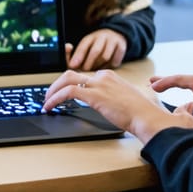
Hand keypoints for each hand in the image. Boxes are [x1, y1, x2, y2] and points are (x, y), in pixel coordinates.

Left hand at [43, 69, 192, 142]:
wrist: (146, 117)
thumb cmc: (140, 113)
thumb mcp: (125, 99)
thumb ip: (113, 97)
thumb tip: (106, 104)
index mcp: (109, 76)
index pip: (82, 76)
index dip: (68, 84)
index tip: (61, 93)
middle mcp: (102, 76)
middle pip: (70, 74)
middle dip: (56, 85)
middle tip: (48, 96)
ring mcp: (98, 84)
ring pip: (66, 80)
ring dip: (52, 91)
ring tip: (46, 103)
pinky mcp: (94, 94)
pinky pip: (68, 92)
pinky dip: (55, 98)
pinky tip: (50, 107)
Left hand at [68, 29, 127, 69]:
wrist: (116, 36)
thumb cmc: (97, 47)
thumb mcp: (87, 47)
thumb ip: (77, 56)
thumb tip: (72, 65)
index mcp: (91, 37)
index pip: (84, 45)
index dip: (78, 55)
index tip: (73, 65)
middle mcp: (102, 36)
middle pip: (95, 51)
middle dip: (89, 63)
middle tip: (85, 72)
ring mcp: (113, 41)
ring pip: (105, 57)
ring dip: (99, 66)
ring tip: (95, 71)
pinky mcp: (122, 47)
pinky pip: (115, 61)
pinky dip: (110, 66)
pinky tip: (106, 68)